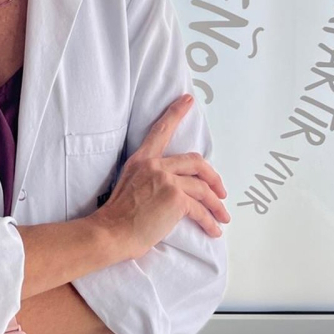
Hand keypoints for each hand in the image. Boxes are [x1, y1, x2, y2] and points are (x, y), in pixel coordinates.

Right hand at [93, 93, 229, 259]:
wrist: (111, 232)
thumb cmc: (118, 216)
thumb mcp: (130, 184)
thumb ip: (150, 178)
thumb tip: (172, 186)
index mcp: (141, 160)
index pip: (161, 130)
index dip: (176, 113)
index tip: (187, 100)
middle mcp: (155, 165)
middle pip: (195, 162)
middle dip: (213, 177)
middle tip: (220, 191)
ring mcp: (166, 180)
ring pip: (203, 188)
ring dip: (216, 204)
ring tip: (222, 216)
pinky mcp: (176, 199)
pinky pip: (201, 209)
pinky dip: (210, 221)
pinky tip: (214, 230)